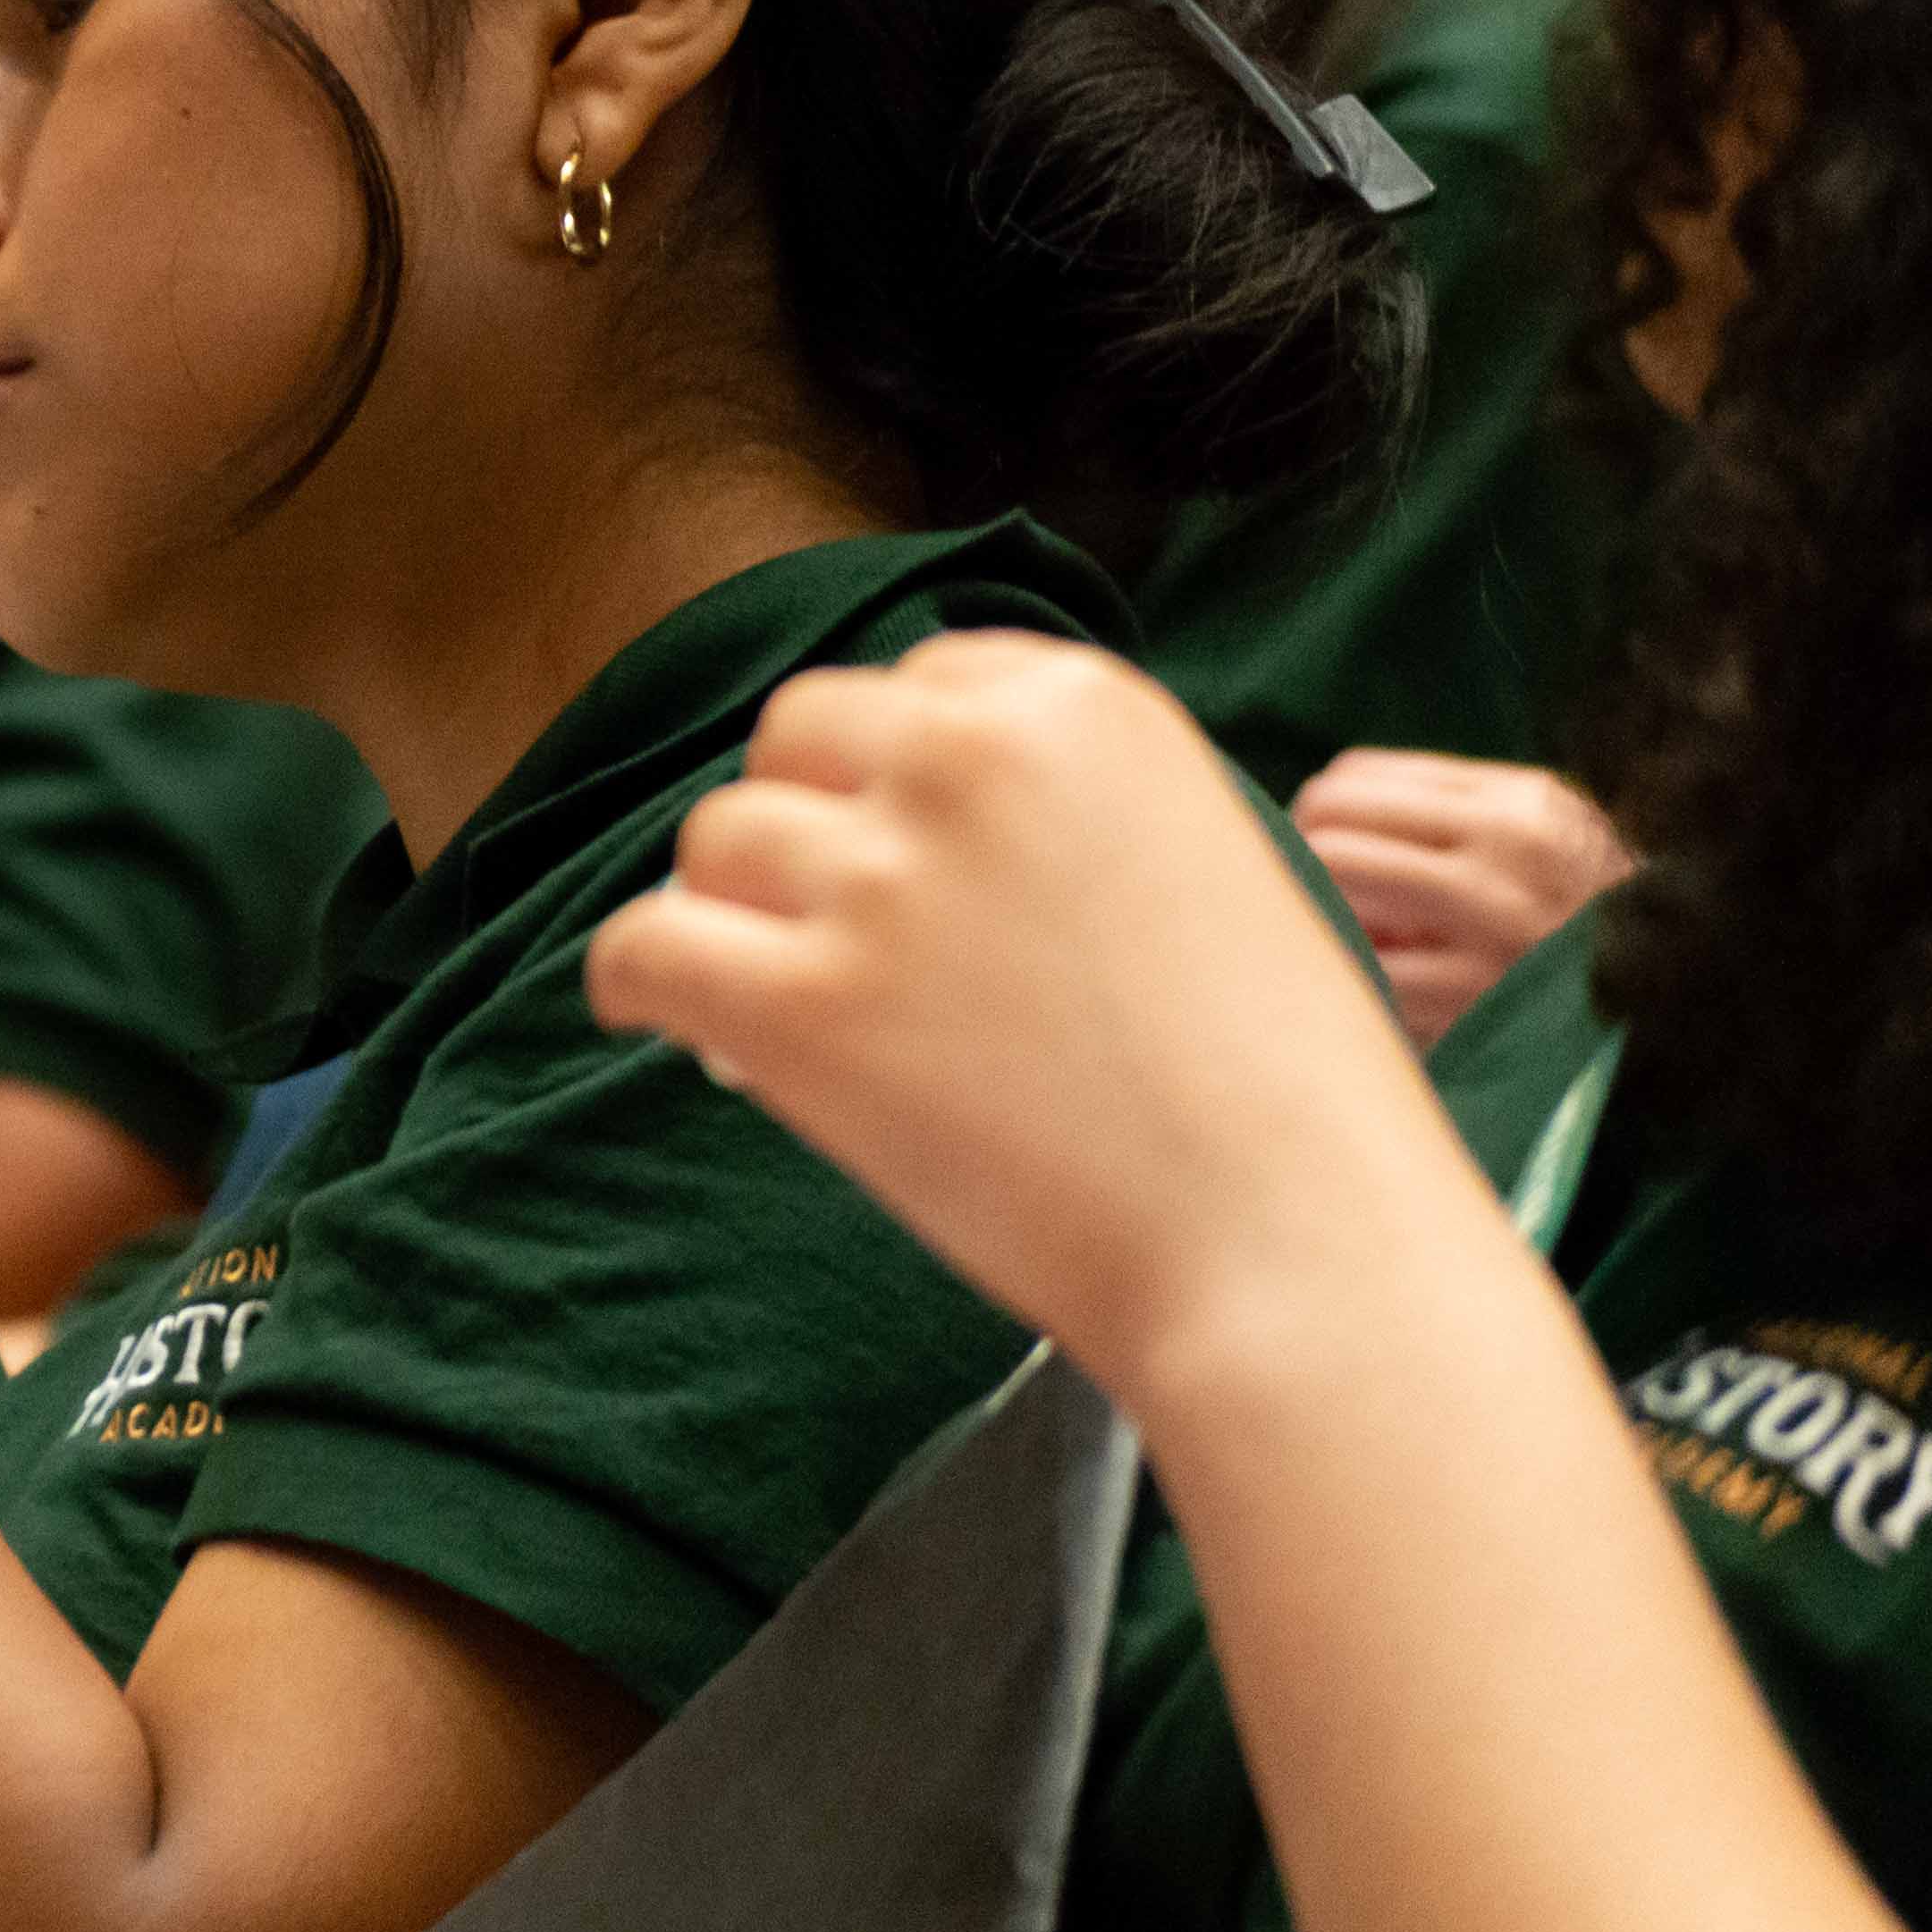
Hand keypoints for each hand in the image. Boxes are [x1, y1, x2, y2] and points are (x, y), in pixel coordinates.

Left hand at [583, 636, 1489, 1394]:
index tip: (910, 856)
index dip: (892, 780)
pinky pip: (641, 947)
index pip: (909, 688)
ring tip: (792, 1005)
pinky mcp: (802, 1005)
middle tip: (834, 932)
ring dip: (737, 915)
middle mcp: (966, 760)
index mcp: (1075, 703)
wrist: (1292, 1244)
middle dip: (804, 827)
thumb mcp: (1198, 860)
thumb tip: (893, 818)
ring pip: (714, 842)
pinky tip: (663, 1019)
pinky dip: (638, 983)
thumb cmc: (1270, 1091)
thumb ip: (1057, 807)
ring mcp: (879, 880)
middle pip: (793, 740)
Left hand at [1292, 749, 1633, 1047]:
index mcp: (1520, 801)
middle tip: (1310, 886)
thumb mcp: (1537, 842)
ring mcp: (1491, 920)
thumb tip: (1319, 810)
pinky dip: (1353, 971)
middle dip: (1301, 849)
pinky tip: (1377, 983)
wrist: (1664, 1007)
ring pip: (1332, 873)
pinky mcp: (1469, 995)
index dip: (1321, 809)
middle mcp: (1508, 849)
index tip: (1320, 842)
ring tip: (1352, 931)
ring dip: (1321, 904)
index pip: (1360, 775)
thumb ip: (1446, 815)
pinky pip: (1362, 964)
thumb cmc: (1576, 920)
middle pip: (1332, 814)